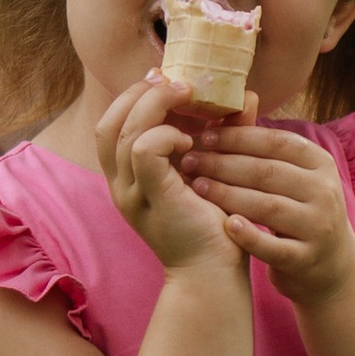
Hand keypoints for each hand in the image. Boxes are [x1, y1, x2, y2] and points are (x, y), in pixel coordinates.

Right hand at [97, 76, 242, 272]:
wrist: (214, 274)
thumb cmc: (215, 225)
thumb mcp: (212, 169)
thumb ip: (222, 132)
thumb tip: (245, 94)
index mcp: (128, 179)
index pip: (111, 125)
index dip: (133, 98)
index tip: (165, 80)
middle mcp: (121, 186)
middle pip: (109, 123)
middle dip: (139, 93)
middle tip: (173, 80)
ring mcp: (132, 194)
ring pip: (124, 131)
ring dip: (155, 106)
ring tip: (186, 98)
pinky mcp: (153, 198)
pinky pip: (145, 150)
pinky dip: (166, 134)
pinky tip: (191, 142)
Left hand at [182, 124, 354, 303]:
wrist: (331, 267)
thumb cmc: (301, 212)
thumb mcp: (294, 176)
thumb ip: (267, 146)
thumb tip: (238, 100)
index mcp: (320, 164)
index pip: (275, 142)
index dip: (237, 137)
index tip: (203, 135)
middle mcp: (324, 191)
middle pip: (267, 171)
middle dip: (224, 163)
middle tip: (190, 160)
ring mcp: (317, 226)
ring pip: (268, 205)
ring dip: (228, 194)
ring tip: (197, 187)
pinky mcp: (306, 258)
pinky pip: (273, 246)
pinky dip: (249, 235)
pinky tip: (225, 225)